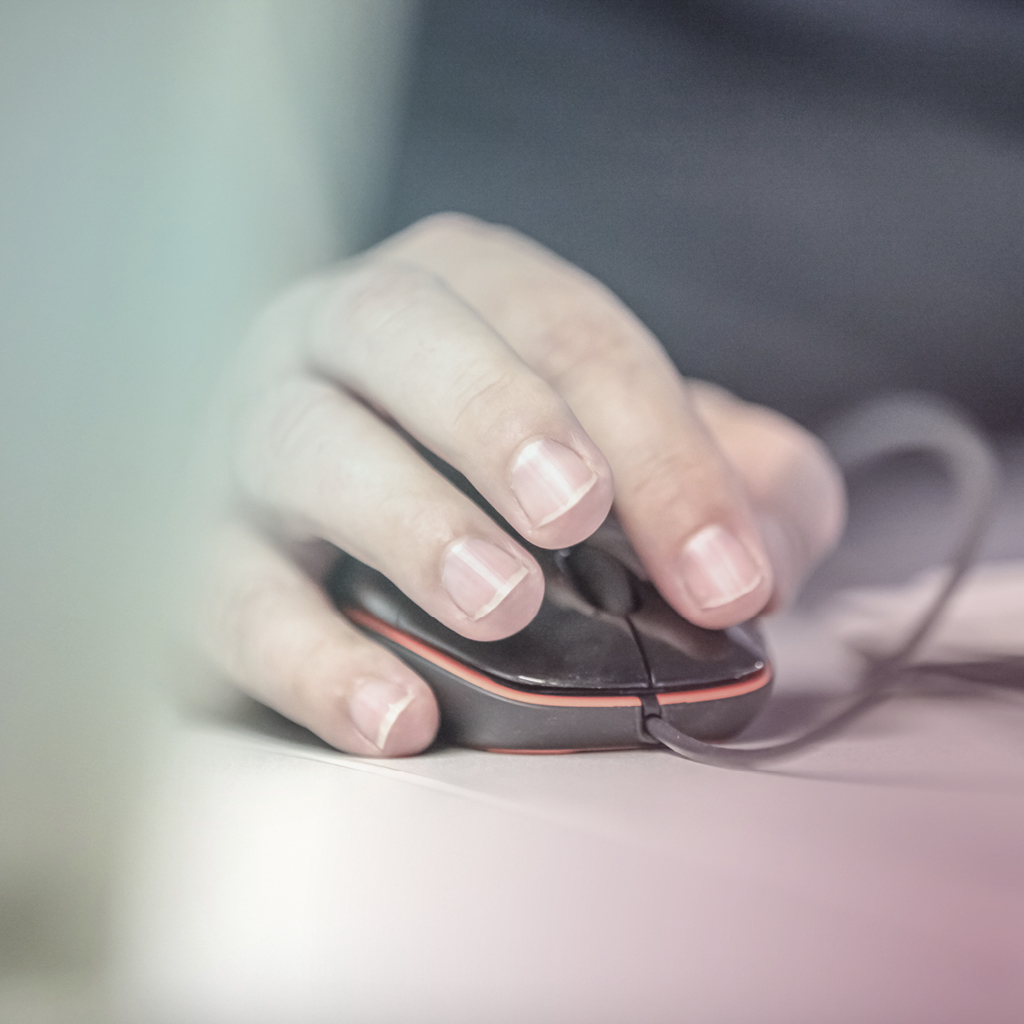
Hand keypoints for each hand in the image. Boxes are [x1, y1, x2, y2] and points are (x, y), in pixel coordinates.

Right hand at [200, 214, 845, 755]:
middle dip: (493, 414)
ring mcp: (254, 434)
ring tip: (500, 604)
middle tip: (575, 516)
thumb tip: (763, 556)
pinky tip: (394, 715)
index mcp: (461, 293)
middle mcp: (340, 337)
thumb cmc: (517, 477)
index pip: (565, 336)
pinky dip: (308, 653)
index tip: (726, 576)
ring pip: (304, 443)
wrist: (364, 518)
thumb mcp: (645, 458)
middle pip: (399, 332)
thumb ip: (737, 478)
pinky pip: (230, 589)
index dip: (658, 450)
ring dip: (407, 517)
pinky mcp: (203, 546)